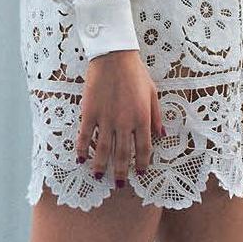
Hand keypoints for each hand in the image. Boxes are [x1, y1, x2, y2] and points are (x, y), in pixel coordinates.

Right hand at [76, 51, 165, 183]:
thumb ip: (156, 117)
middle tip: (119, 184)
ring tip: (99, 176)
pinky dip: (82, 150)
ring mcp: (105, 119)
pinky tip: (81, 159)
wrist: (113, 57)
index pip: (143, 149)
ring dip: (100, 166)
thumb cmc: (135, 73)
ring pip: (103, 150)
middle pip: (122, 155)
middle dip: (121, 172)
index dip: (141, 164)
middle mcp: (124, 123)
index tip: (139, 173)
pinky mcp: (89, 113)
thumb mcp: (153, 94)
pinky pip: (84, 136)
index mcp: (142, 119)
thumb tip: (162, 135)